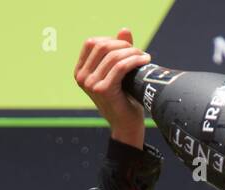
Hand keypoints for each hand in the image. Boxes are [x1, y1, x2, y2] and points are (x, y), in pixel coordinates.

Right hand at [75, 28, 150, 148]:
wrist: (126, 125)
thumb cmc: (124, 98)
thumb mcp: (119, 72)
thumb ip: (119, 51)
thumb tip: (124, 30)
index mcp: (80, 71)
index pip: (92, 43)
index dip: (111, 40)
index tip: (127, 48)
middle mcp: (81, 77)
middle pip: (102, 45)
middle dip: (123, 45)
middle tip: (138, 52)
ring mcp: (90, 84)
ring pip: (113, 56)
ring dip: (132, 53)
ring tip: (144, 57)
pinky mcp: (103, 89)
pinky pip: (120, 67)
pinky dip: (134, 61)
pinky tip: (144, 61)